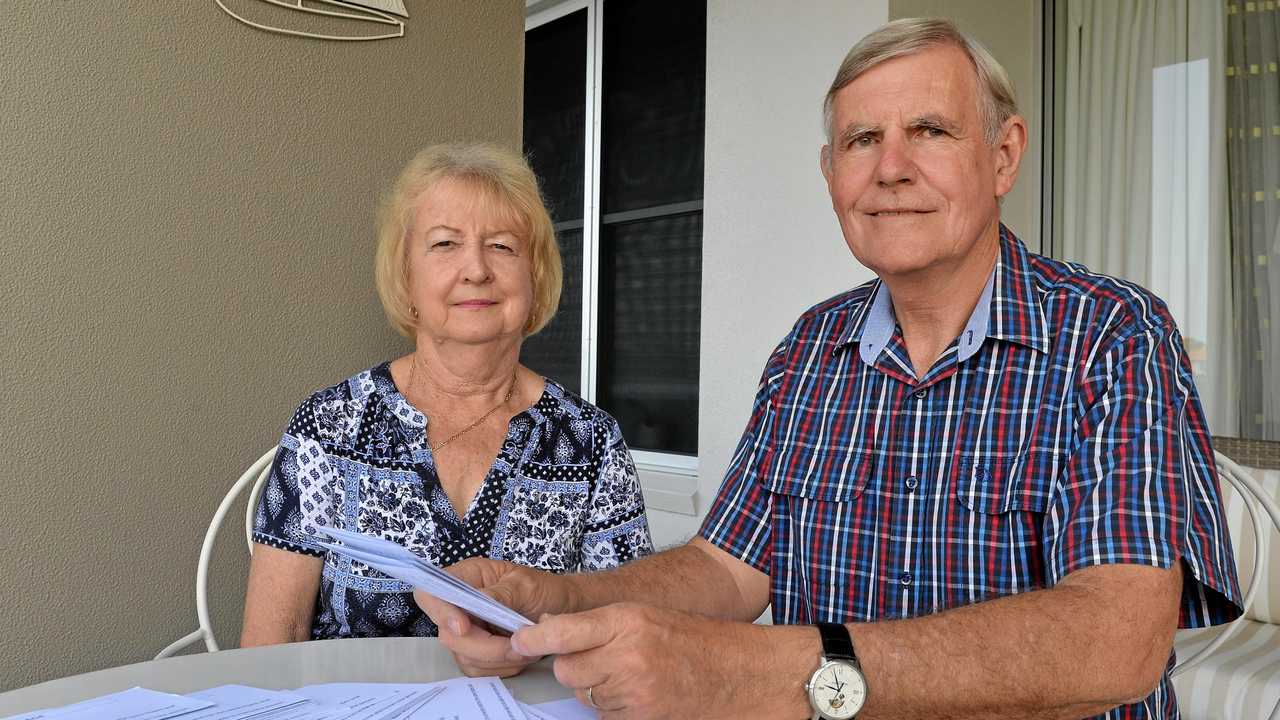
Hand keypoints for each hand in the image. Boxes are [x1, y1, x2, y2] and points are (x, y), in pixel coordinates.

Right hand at [413, 557, 574, 677]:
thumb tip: (476, 599)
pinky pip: (478, 669)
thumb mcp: (527, 585)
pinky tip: (521, 656)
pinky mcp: (478, 652)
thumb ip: (501, 593)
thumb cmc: (546, 589)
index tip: (464, 628)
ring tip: (527, 649)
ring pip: (463, 656)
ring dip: (497, 659)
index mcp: (467, 577)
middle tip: (516, 645)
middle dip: (482, 646)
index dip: (441, 613)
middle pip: (447, 634)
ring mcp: (468, 630)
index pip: (432, 594)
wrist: (566, 610)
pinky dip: (501, 667)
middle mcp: (461, 604)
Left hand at [510, 603, 811, 718]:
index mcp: (627, 620)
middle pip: (566, 670)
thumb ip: (602, 623)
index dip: (535, 638)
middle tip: (605, 660)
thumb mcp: (647, 615)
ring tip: (634, 676)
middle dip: (577, 668)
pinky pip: (606, 715)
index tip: (520, 641)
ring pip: (585, 696)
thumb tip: (555, 630)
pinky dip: (616, 708)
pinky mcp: (639, 717)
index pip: (563, 630)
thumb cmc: (700, 641)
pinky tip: (642, 694)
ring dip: (599, 689)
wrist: (741, 673)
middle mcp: (626, 655)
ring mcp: (632, 691)